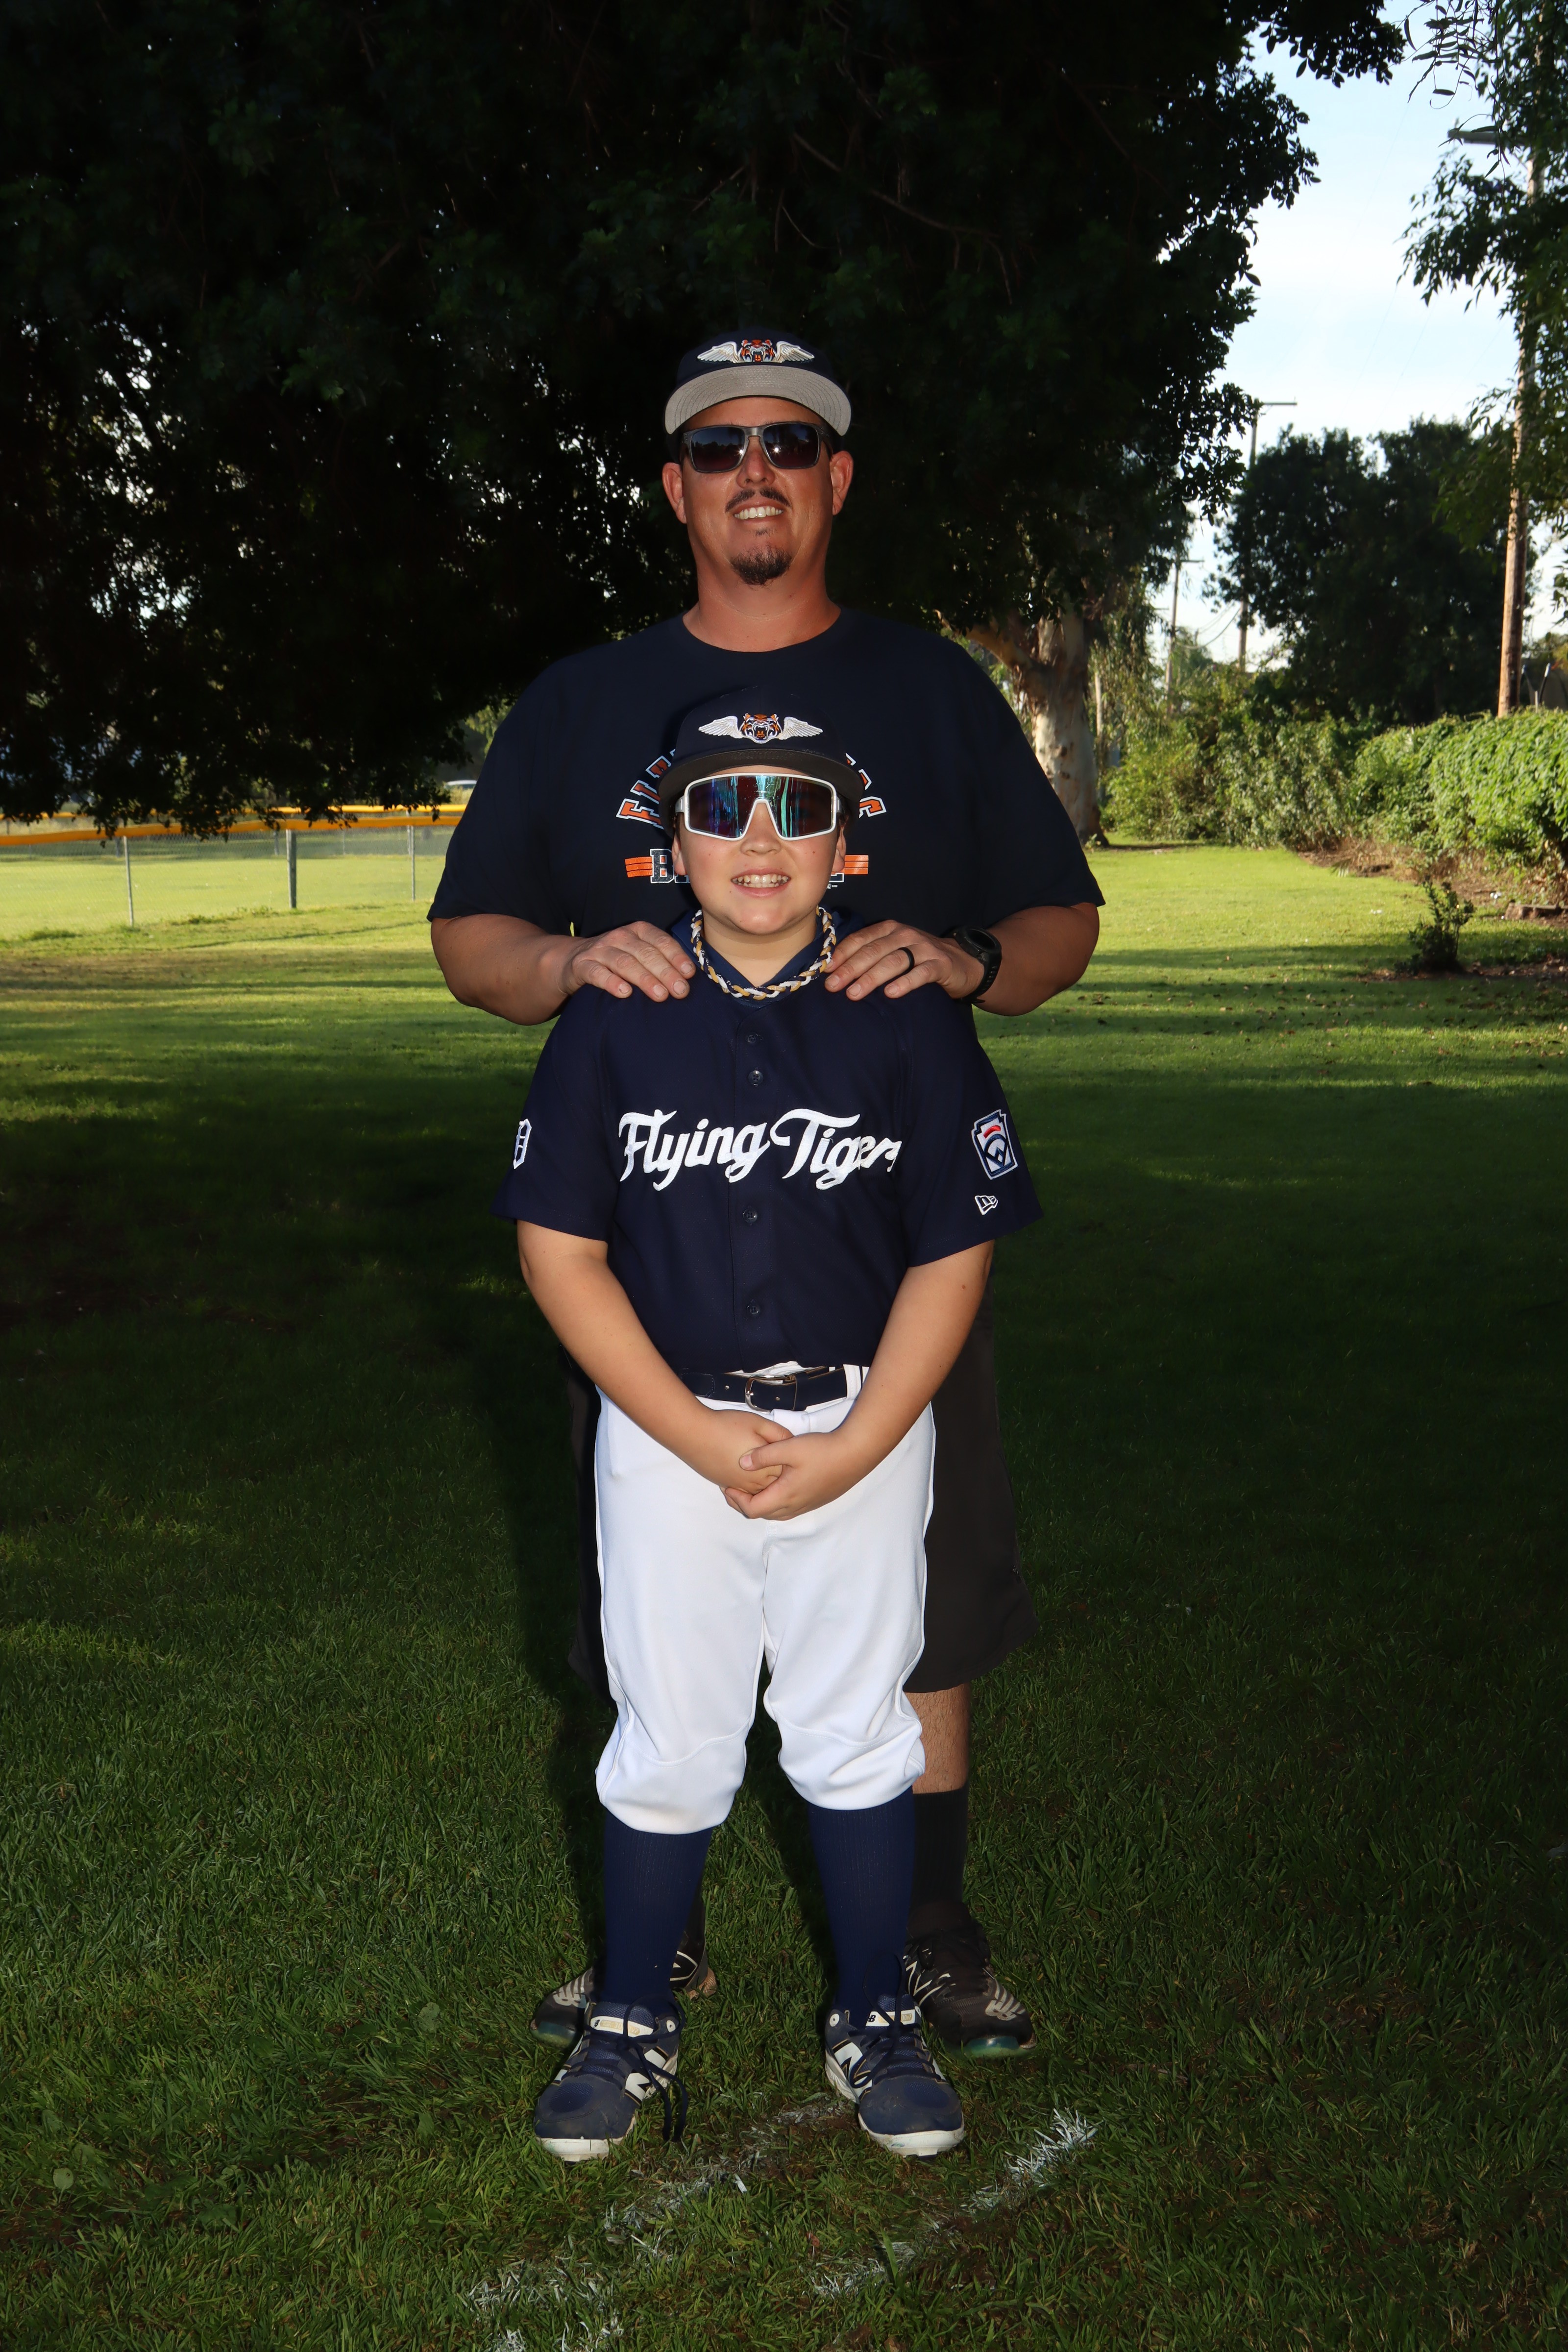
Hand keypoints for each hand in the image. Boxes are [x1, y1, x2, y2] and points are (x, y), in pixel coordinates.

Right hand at [561, 921, 696, 1003]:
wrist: (573, 960)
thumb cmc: (616, 960)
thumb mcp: (639, 954)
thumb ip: (660, 960)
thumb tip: (689, 977)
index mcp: (638, 931)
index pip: (660, 941)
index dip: (676, 957)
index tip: (689, 974)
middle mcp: (619, 937)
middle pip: (645, 953)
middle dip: (665, 972)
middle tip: (680, 991)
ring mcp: (600, 950)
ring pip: (624, 962)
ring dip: (644, 979)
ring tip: (660, 995)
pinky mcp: (582, 965)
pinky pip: (597, 973)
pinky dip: (611, 982)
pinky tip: (624, 993)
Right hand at [680, 1409, 790, 1494]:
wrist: (695, 1434)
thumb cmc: (727, 1426)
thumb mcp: (759, 1423)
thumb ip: (779, 1434)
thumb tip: (792, 1443)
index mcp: (767, 1467)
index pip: (789, 1472)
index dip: (793, 1461)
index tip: (794, 1452)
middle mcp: (756, 1482)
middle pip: (777, 1485)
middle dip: (783, 1475)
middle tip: (784, 1460)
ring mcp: (741, 1486)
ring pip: (762, 1492)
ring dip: (768, 1482)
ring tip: (768, 1466)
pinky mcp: (728, 1485)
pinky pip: (746, 1492)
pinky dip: (752, 1486)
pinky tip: (752, 1472)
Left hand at [723, 1430, 867, 1518]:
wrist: (855, 1454)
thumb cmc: (822, 1451)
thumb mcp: (789, 1447)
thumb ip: (763, 1455)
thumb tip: (741, 1463)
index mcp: (785, 1496)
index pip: (752, 1509)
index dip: (736, 1500)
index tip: (727, 1486)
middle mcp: (795, 1506)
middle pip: (762, 1514)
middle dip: (744, 1503)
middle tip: (733, 1487)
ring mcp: (807, 1505)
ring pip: (776, 1512)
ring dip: (761, 1503)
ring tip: (751, 1486)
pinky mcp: (815, 1499)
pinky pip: (789, 1508)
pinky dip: (775, 1500)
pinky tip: (775, 1484)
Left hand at [823, 920, 983, 1002]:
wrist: (961, 962)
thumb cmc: (918, 960)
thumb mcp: (894, 951)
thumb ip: (871, 955)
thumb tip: (835, 972)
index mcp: (890, 929)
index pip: (862, 939)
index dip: (843, 954)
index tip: (826, 971)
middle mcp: (905, 935)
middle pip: (874, 951)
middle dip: (851, 968)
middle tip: (834, 986)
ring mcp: (924, 948)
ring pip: (894, 961)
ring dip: (872, 977)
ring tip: (855, 993)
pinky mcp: (940, 964)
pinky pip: (921, 973)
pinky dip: (905, 983)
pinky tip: (891, 993)